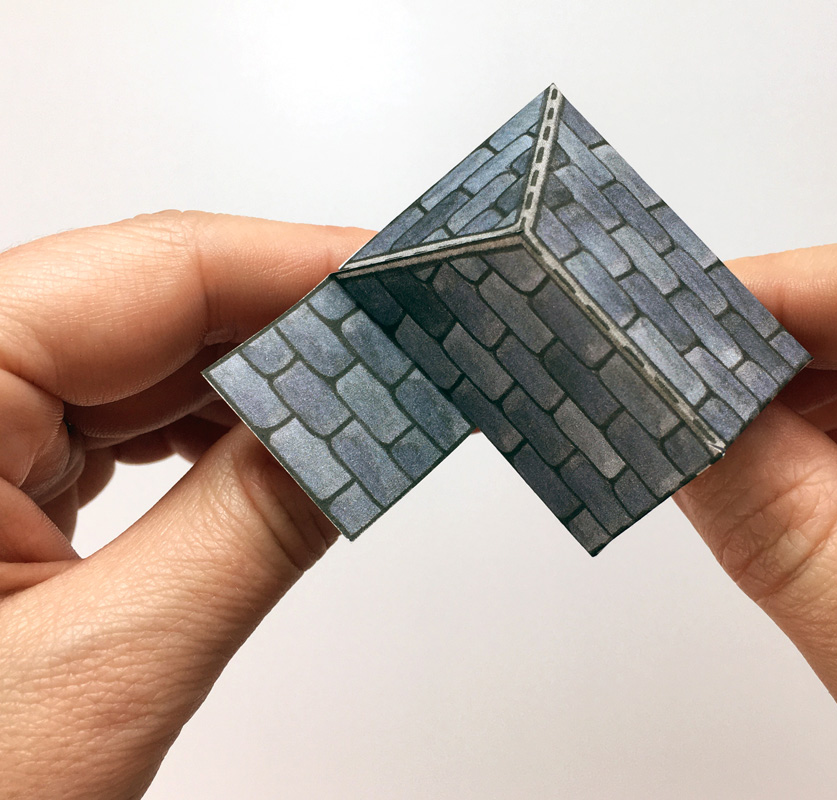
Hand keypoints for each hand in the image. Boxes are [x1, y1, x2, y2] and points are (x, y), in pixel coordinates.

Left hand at [0, 212, 369, 798]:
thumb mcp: (102, 668)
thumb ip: (251, 527)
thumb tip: (363, 427)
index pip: (151, 270)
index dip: (298, 264)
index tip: (399, 277)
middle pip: (147, 304)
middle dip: (287, 328)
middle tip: (400, 348)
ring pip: (136, 358)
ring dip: (251, 384)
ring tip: (348, 407)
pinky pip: (112, 414)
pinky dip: (201, 431)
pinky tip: (263, 449)